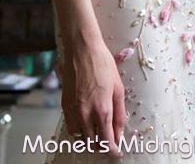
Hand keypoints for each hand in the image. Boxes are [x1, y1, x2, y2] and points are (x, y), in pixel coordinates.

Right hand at [62, 40, 125, 157]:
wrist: (83, 51)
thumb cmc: (103, 65)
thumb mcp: (118, 88)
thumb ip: (119, 112)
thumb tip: (120, 130)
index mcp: (102, 110)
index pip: (107, 142)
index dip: (113, 150)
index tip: (117, 152)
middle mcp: (85, 115)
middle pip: (92, 143)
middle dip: (102, 145)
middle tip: (110, 140)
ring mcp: (73, 111)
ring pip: (80, 137)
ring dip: (90, 138)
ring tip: (99, 131)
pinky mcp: (64, 106)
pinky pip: (70, 127)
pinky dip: (78, 130)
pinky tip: (86, 122)